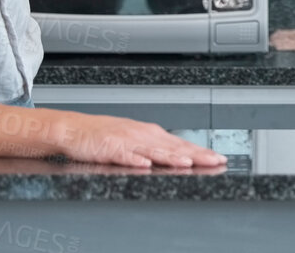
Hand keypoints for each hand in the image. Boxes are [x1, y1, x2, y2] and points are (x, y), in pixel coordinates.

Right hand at [47, 111, 225, 168]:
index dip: (201, 152)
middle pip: (174, 147)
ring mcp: (127, 141)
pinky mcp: (110, 148)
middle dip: (196, 155)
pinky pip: (125, 155)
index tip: (220, 159)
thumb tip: (181, 157)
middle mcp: (143, 135)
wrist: (75, 129)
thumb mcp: (135, 140)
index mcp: (151, 134)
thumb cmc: (104, 136)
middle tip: (215, 161)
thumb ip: (156, 149)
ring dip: (172, 157)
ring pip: (154, 150)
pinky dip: (136, 159)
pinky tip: (146, 165)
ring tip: (188, 163)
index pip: (181, 145)